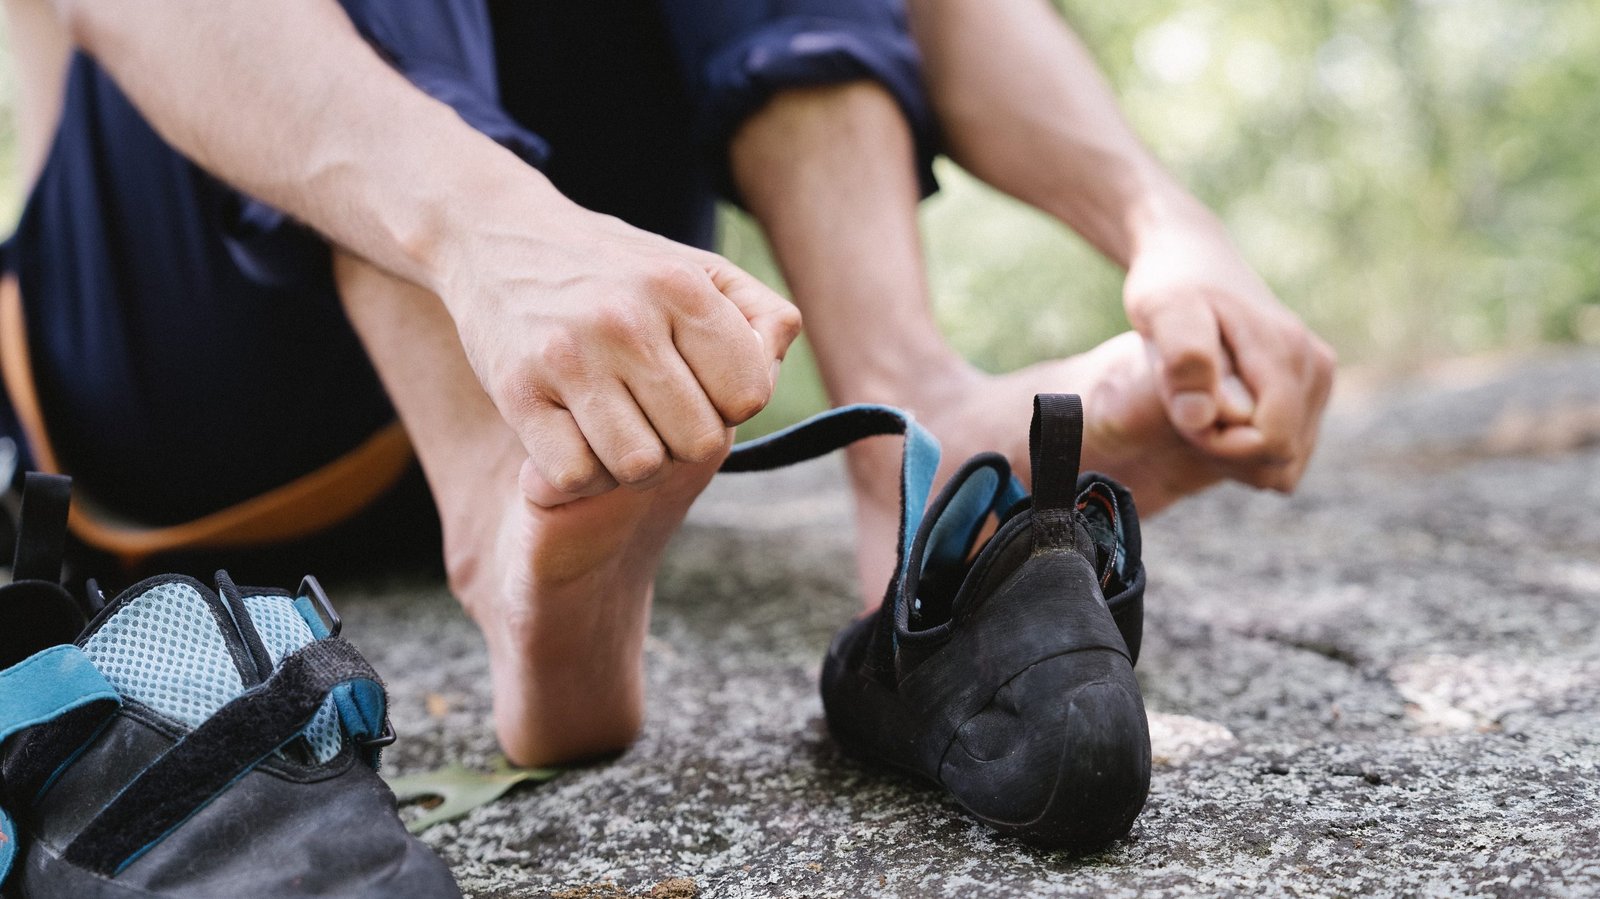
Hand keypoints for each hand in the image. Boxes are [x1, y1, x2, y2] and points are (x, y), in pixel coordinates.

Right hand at [435, 186, 801, 505]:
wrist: (494, 236)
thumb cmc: (612, 269)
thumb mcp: (691, 267)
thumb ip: (756, 312)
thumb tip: (776, 356)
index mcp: (681, 287)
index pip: (749, 395)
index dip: (730, 403)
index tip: (698, 385)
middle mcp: (627, 320)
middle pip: (699, 441)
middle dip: (683, 438)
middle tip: (653, 412)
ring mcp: (569, 357)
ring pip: (640, 466)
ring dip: (633, 462)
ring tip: (617, 427)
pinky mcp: (517, 391)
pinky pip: (575, 476)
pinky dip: (580, 472)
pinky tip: (574, 436)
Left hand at [1122, 216, 1335, 491]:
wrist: (1190, 254)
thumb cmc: (1170, 283)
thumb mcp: (1163, 312)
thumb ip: (1184, 359)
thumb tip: (1203, 417)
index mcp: (1286, 354)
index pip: (1269, 443)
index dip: (1221, 446)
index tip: (1183, 414)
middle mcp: (1315, 365)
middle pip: (1281, 457)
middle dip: (1228, 452)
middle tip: (1186, 410)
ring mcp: (1319, 375)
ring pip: (1287, 458)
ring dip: (1238, 451)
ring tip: (1198, 407)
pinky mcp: (1313, 382)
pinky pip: (1289, 447)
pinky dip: (1251, 445)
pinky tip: (1217, 413)